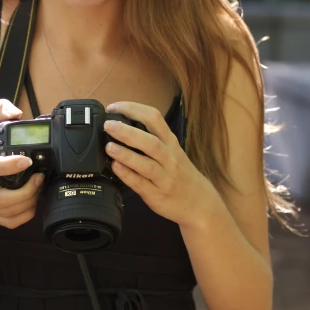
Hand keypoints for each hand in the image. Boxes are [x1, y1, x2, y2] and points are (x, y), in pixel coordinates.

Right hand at [0, 99, 43, 228]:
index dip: (9, 166)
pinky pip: (6, 222)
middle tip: (40, 178)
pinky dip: (23, 216)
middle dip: (26, 191)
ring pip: (4, 212)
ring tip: (38, 188)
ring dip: (27, 203)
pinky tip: (32, 203)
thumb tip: (14, 113)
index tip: (28, 161)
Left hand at [104, 101, 211, 227]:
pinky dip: (127, 175)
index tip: (114, 107)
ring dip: (126, 154)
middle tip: (108, 125)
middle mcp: (169, 158)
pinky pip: (141, 184)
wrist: (200, 202)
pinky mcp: (157, 195)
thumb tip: (121, 127)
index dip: (133, 110)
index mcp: (171, 143)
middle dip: (128, 132)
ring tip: (108, 147)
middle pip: (150, 142)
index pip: (154, 119)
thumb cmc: (181, 174)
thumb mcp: (172, 151)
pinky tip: (115, 167)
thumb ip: (152, 140)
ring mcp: (164, 178)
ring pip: (146, 164)